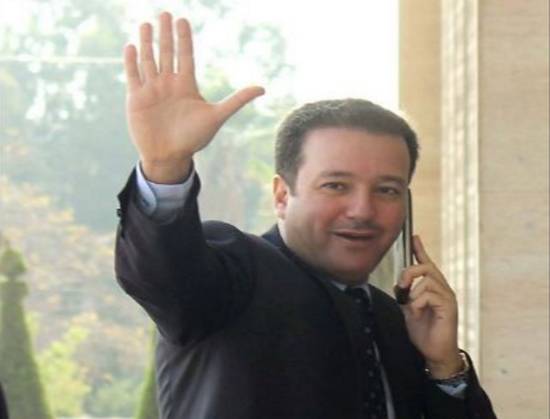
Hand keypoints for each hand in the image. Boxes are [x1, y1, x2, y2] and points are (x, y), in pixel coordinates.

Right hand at [123, 12, 264, 182]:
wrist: (170, 157)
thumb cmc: (194, 139)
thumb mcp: (217, 116)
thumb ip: (237, 100)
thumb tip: (263, 88)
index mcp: (186, 85)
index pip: (185, 56)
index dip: (184, 38)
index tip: (182, 20)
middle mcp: (169, 84)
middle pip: (166, 53)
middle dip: (165, 35)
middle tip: (165, 14)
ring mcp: (152, 90)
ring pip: (149, 60)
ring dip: (147, 43)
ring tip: (147, 24)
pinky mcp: (136, 99)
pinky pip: (133, 75)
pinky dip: (131, 61)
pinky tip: (131, 46)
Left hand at [396, 235, 462, 378]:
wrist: (435, 353)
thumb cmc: (425, 332)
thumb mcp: (409, 310)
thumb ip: (405, 296)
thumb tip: (399, 285)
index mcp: (434, 288)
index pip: (427, 264)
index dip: (420, 250)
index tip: (414, 236)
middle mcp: (443, 289)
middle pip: (427, 267)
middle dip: (410, 272)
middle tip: (402, 286)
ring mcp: (448, 297)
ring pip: (427, 280)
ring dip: (413, 293)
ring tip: (412, 307)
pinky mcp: (449, 307)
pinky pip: (429, 295)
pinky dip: (418, 303)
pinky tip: (417, 313)